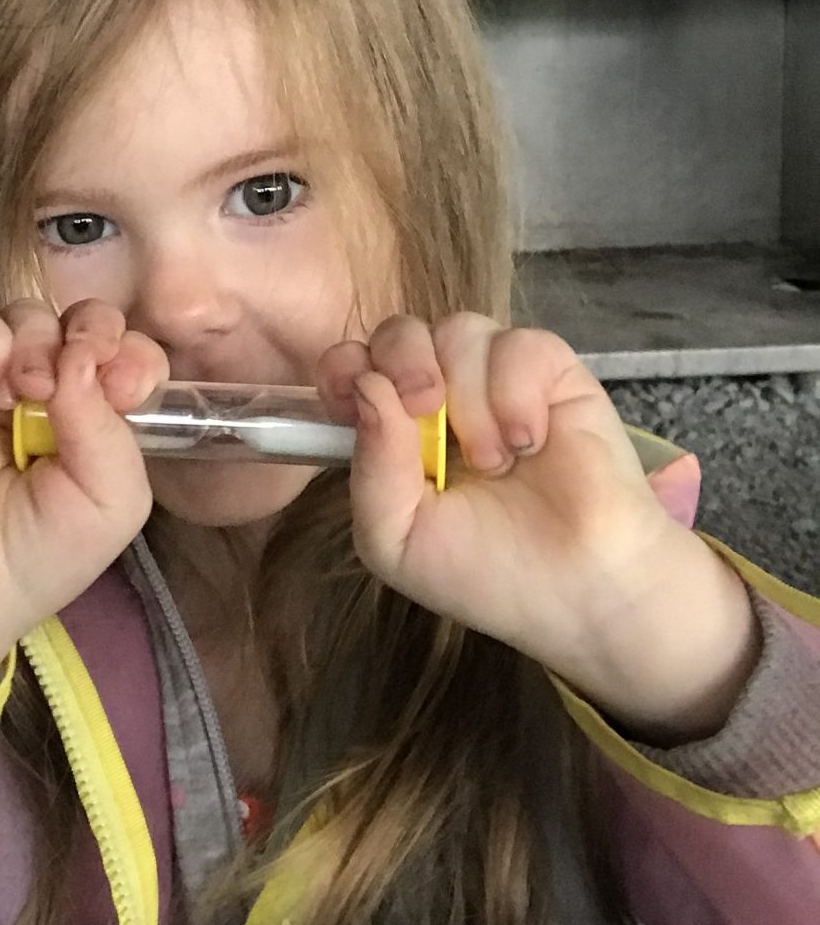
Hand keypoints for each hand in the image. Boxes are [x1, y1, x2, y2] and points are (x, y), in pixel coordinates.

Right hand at [0, 299, 165, 756]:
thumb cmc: (42, 552)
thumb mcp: (114, 500)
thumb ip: (113, 427)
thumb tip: (78, 358)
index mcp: (101, 417)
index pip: (131, 356)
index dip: (135, 358)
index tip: (128, 389)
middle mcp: (53, 388)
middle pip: (87, 320)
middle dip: (96, 332)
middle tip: (86, 368)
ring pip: (32, 313)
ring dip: (41, 345)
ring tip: (31, 395)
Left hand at [317, 314, 759, 741]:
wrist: (577, 594)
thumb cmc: (483, 573)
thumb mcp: (396, 539)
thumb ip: (371, 468)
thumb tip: (368, 387)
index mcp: (396, 428)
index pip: (354, 363)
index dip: (346, 367)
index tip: (356, 401)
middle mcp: (444, 394)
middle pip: (401, 331)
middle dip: (403, 361)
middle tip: (427, 412)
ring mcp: (499, 380)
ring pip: (461, 331)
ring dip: (469, 397)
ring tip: (494, 461)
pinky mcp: (556, 375)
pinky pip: (522, 344)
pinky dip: (516, 392)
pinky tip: (531, 442)